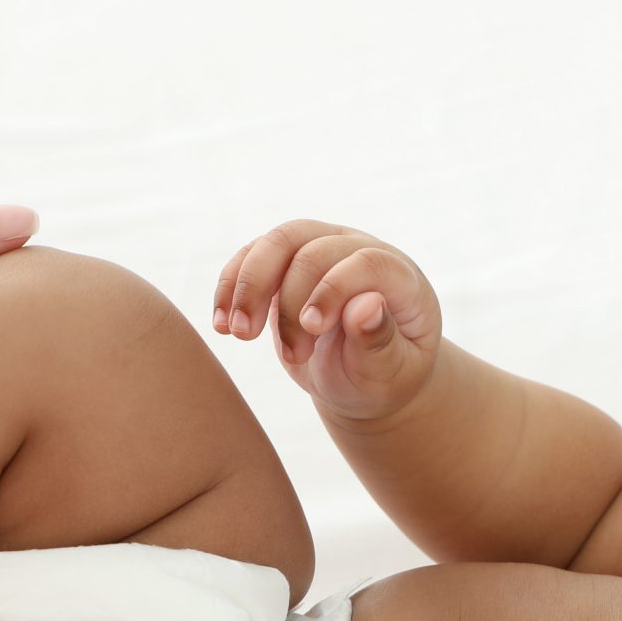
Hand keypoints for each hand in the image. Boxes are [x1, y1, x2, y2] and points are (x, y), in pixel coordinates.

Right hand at [211, 220, 441, 422]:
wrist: (362, 378)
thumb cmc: (383, 377)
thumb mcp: (389, 373)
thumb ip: (380, 342)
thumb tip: (367, 305)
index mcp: (399, 278)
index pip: (365, 263)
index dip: (333, 290)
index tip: (311, 330)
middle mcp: (360, 252)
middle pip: (313, 249)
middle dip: (288, 300)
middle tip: (287, 355)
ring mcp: (322, 249)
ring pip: (277, 242)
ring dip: (248, 286)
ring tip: (236, 333)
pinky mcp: (288, 262)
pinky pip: (253, 257)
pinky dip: (230, 286)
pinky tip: (222, 324)